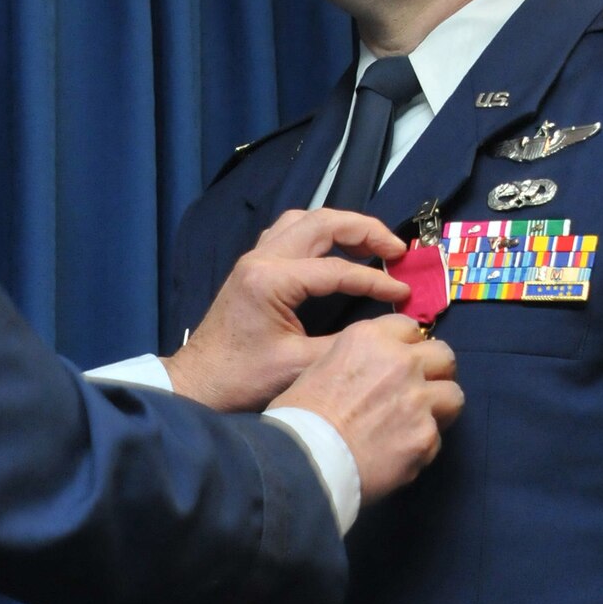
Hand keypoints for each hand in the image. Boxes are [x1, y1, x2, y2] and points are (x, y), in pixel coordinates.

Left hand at [162, 208, 410, 412]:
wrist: (199, 383)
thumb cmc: (241, 379)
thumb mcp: (298, 366)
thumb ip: (343, 343)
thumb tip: (386, 330)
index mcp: (270, 280)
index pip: (336, 269)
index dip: (375, 280)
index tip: (403, 292)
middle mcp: (261, 258)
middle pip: (322, 222)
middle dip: (365, 230)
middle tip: (397, 250)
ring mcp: (254, 258)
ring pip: (304, 220)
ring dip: (341, 226)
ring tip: (373, 244)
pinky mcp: (252, 267)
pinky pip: (290, 233)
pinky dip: (319, 233)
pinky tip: (336, 250)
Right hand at [270, 315, 462, 503]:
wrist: (302, 462)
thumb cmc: (298, 417)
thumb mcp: (319, 367)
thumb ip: (356, 361)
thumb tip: (372, 373)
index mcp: (369, 338)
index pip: (410, 328)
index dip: (407, 347)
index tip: (401, 362)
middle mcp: (401, 362)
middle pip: (443, 355)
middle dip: (435, 371)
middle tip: (420, 390)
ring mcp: (418, 399)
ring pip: (454, 396)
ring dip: (439, 408)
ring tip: (419, 424)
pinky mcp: (426, 436)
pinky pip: (437, 437)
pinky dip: (421, 446)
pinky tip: (400, 454)